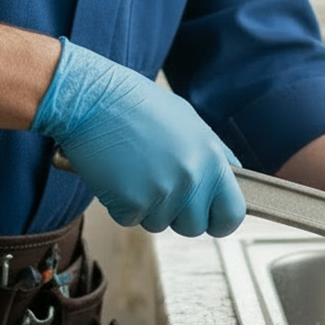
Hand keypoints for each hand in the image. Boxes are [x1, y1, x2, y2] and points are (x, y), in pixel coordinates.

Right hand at [30, 38, 244, 236]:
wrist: (91, 98)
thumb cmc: (137, 105)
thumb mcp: (188, 121)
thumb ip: (213, 154)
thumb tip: (234, 176)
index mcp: (211, 159)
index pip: (232, 213)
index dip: (219, 220)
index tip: (208, 218)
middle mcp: (192, 178)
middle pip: (194, 226)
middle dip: (177, 215)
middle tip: (158, 186)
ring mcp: (162, 193)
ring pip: (159, 224)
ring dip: (146, 206)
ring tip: (134, 170)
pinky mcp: (131, 203)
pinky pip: (130, 220)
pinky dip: (120, 204)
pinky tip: (116, 175)